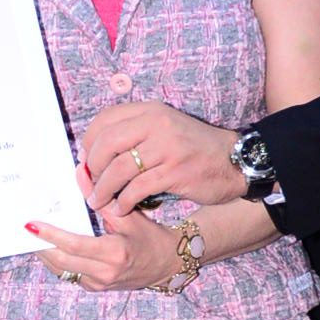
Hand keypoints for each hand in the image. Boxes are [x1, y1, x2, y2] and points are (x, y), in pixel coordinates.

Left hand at [26, 211, 178, 294]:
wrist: (166, 265)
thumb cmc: (150, 238)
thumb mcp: (129, 215)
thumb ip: (101, 196)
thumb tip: (79, 172)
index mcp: (114, 254)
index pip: (74, 245)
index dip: (50, 235)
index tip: (32, 225)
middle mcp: (104, 274)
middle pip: (62, 261)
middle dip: (40, 245)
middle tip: (25, 229)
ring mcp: (98, 284)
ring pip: (62, 270)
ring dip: (44, 254)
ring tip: (32, 237)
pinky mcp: (95, 288)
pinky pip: (69, 274)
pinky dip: (56, 261)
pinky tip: (48, 247)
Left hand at [83, 102, 243, 209]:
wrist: (234, 161)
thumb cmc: (193, 148)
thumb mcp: (164, 129)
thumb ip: (134, 134)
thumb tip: (93, 153)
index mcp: (150, 111)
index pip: (105, 120)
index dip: (89, 142)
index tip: (85, 160)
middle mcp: (156, 124)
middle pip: (106, 143)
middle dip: (92, 167)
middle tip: (90, 184)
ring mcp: (166, 147)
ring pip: (119, 169)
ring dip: (103, 189)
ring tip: (98, 201)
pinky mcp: (175, 171)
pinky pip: (138, 188)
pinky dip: (124, 201)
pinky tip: (121, 207)